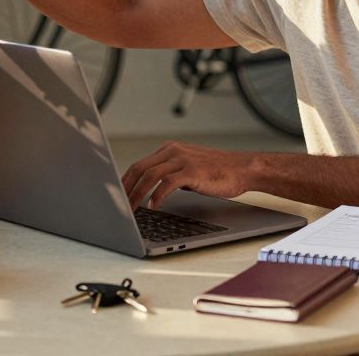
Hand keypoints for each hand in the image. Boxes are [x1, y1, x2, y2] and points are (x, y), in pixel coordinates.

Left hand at [121, 141, 253, 209]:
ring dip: (137, 194)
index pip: (139, 165)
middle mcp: (173, 151)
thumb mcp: (188, 169)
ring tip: (130, 210)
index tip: (116, 196)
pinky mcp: (192, 171)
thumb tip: (148, 191)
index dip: (124, 181)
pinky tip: (153, 206)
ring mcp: (182, 160)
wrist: (242, 169)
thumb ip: (169, 174)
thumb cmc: (217, 172)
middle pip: (139, 169)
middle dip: (125, 189)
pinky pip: (168, 183)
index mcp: (169, 149)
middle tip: (118, 206)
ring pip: (150, 176)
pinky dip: (157, 195)